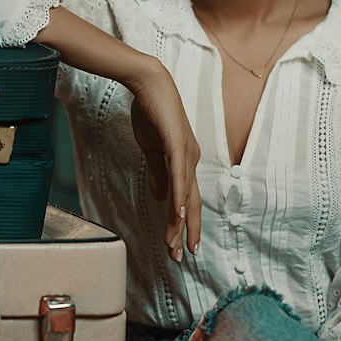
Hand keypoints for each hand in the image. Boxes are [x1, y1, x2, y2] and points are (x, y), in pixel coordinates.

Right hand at [128, 66, 201, 259]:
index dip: (183, 224)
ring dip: (180, 223)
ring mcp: (186, 153)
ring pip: (185, 196)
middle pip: (191, 204)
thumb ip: (158, 173)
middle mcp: (191, 160)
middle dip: (187, 232)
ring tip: (176, 245)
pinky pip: (179, 176)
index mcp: (185, 162)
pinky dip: (179, 197)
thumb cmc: (151, 112)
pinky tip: (178, 214)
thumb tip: (161, 197)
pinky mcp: (178, 145)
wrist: (149, 83)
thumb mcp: (152, 149)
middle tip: (183, 257)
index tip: (179, 246)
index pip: (186, 200)